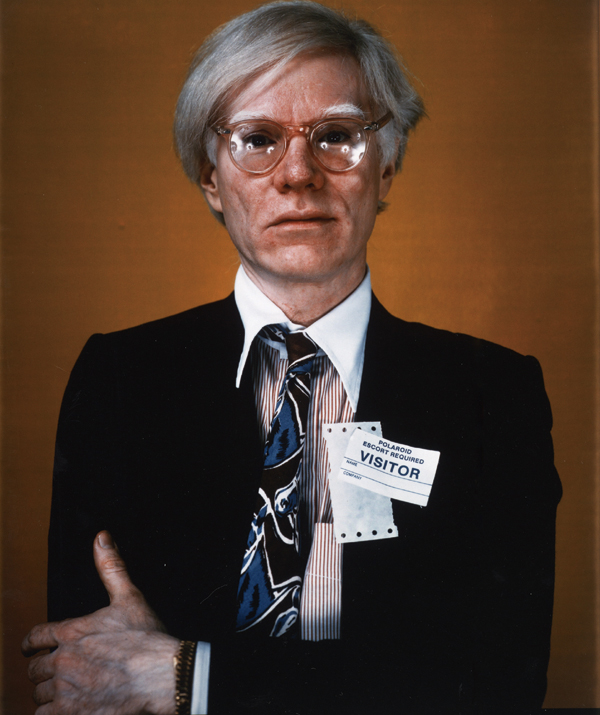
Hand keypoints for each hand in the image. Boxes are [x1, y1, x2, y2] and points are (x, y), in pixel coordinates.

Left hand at [22, 531, 179, 714]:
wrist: (160, 675)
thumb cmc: (146, 638)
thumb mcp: (129, 596)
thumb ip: (111, 567)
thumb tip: (101, 538)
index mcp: (72, 632)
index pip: (35, 637)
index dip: (30, 643)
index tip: (29, 649)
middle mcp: (62, 661)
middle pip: (36, 670)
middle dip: (44, 672)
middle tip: (56, 674)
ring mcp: (65, 691)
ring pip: (40, 695)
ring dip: (50, 695)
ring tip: (65, 694)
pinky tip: (68, 710)